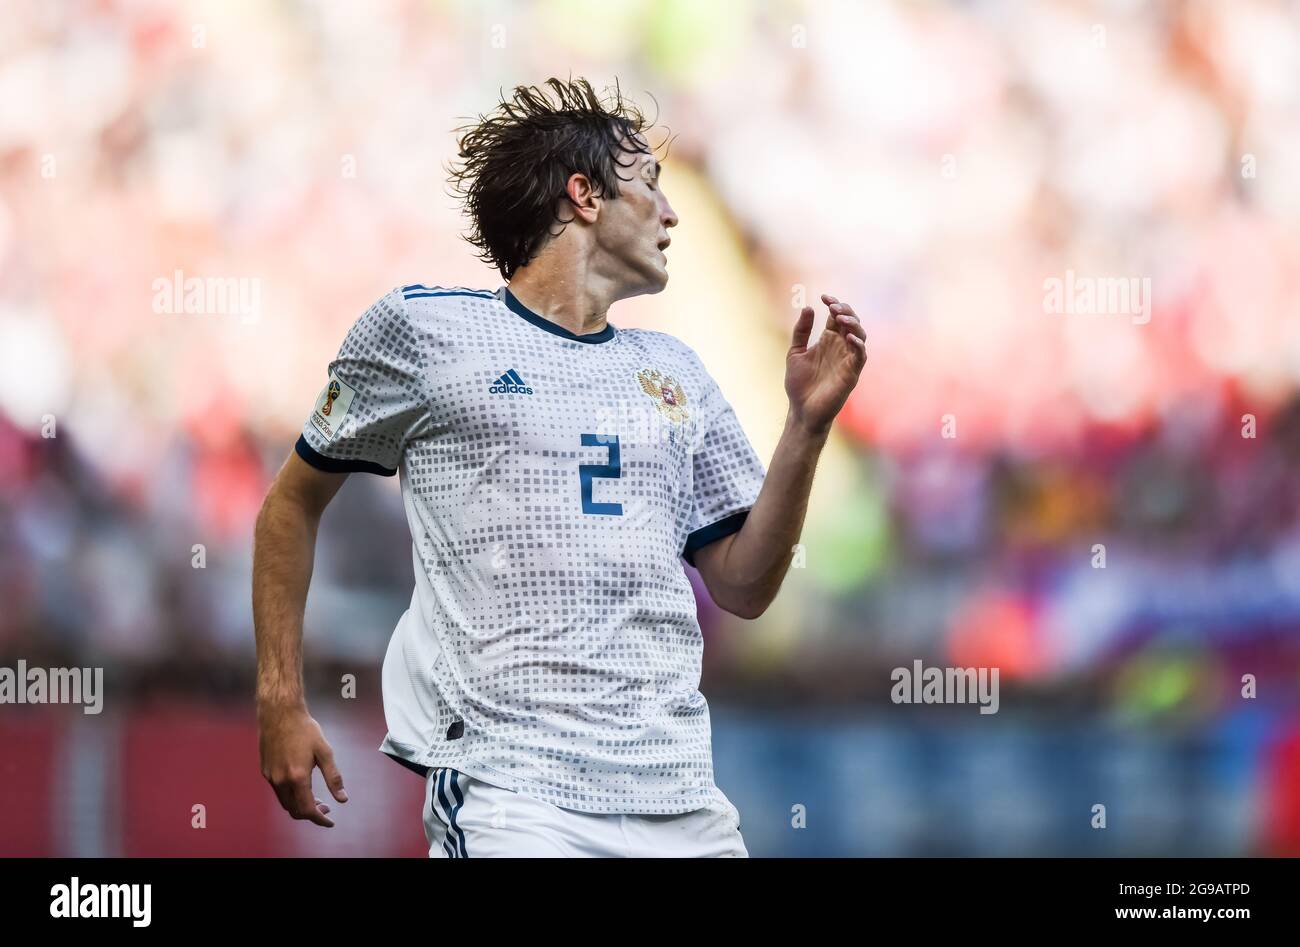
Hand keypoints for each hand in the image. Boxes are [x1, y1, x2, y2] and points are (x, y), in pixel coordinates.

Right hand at [258, 701, 347, 826]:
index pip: (308, 809)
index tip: (330, 820)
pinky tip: (301, 786)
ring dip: (300, 806)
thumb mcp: (325, 751)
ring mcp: (270, 777)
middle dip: (311, 813)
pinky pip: (278, 792)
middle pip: (295, 810)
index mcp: (297, 777)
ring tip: (316, 798)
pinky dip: (290, 796)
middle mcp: (281, 781)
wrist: (279, 713)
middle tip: (326, 806)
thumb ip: (334, 777)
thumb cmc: (304, 729)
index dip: (320, 819)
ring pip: (285, 803)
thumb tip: (343, 798)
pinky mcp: (265, 771)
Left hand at [785, 293, 866, 435]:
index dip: (834, 304)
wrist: (801, 410)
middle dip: (845, 311)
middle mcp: (840, 347)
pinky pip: (860, 355)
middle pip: (851, 322)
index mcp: (828, 340)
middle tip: (833, 306)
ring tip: (841, 318)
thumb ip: (801, 331)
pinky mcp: (851, 373)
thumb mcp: (795, 352)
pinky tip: (849, 337)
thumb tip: (808, 308)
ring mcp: (847, 360)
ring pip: (860, 335)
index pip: (837, 316)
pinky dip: (858, 344)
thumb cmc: (799, 384)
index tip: (824, 297)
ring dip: (853, 324)